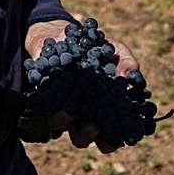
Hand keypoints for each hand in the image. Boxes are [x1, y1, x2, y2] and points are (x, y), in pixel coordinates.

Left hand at [23, 19, 138, 153]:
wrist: (63, 34)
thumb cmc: (96, 47)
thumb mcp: (115, 50)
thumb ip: (126, 61)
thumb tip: (132, 76)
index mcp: (102, 110)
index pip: (109, 137)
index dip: (114, 141)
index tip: (119, 137)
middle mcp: (80, 113)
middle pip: (82, 138)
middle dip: (88, 135)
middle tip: (93, 127)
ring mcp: (59, 104)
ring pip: (60, 125)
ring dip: (64, 121)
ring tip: (68, 112)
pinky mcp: (43, 93)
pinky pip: (42, 102)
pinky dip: (48, 98)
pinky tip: (55, 88)